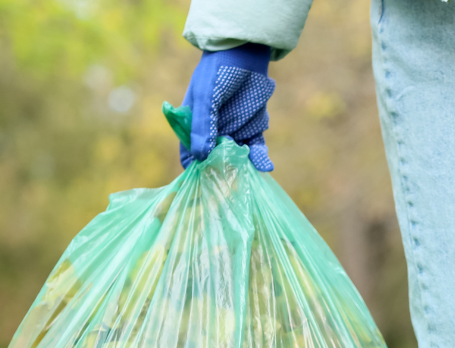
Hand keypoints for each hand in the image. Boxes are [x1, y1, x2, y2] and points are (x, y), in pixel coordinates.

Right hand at [178, 43, 276, 171]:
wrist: (245, 54)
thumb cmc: (217, 72)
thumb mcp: (205, 97)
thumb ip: (201, 126)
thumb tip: (201, 156)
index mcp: (193, 126)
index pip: (190, 155)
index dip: (196, 169)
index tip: (205, 181)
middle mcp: (213, 133)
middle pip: (215, 161)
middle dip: (222, 174)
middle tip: (230, 185)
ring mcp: (234, 131)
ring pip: (236, 158)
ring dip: (241, 168)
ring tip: (247, 178)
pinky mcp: (253, 128)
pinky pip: (256, 148)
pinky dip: (260, 158)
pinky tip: (265, 165)